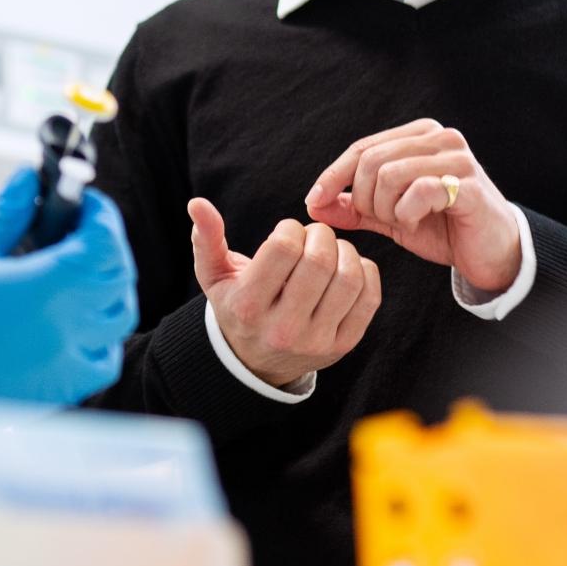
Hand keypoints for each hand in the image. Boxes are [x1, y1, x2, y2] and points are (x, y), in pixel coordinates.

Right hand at [0, 167, 137, 404]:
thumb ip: (4, 214)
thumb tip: (28, 182)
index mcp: (48, 289)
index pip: (106, 244)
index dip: (102, 215)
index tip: (83, 201)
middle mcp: (67, 331)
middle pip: (119, 282)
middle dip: (106, 249)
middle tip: (75, 231)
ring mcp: (64, 368)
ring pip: (115, 324)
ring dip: (104, 292)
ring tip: (69, 276)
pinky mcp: (53, 394)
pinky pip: (98, 362)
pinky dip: (95, 338)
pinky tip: (62, 323)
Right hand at [188, 197, 379, 388]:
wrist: (254, 361)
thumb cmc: (235, 305)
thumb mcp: (214, 276)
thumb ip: (206, 238)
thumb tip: (197, 203)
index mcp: (248, 306)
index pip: (283, 248)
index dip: (290, 228)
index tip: (286, 232)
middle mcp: (282, 329)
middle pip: (320, 261)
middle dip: (320, 235)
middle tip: (312, 236)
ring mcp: (316, 341)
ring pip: (349, 278)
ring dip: (344, 250)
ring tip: (329, 250)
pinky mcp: (343, 345)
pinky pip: (369, 297)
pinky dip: (364, 271)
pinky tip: (345, 268)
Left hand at [305, 119, 523, 294]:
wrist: (490, 254)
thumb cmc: (442, 229)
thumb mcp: (389, 217)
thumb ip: (354, 208)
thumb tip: (312, 205)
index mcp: (419, 135)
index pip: (362, 148)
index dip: (333, 176)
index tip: (314, 201)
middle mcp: (440, 137)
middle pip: (371, 161)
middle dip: (365, 199)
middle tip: (383, 220)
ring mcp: (457, 158)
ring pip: (390, 174)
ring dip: (387, 209)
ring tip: (404, 221)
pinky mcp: (469, 185)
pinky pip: (418, 192)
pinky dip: (407, 214)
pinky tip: (419, 223)